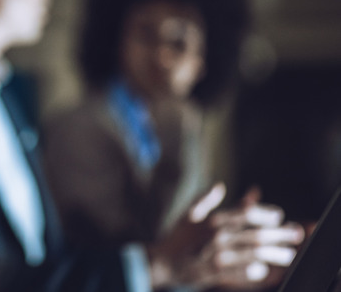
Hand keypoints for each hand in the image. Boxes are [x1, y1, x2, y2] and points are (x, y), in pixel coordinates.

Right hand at [149, 183, 304, 289]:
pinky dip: (258, 270)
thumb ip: (207, 199)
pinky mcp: (218, 273)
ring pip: (256, 253)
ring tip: (288, 254)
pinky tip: (266, 269)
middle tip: (296, 234)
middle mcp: (218, 236)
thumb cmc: (178, 238)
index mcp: (213, 220)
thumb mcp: (190, 214)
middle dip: (281, 234)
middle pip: (257, 233)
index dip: (268, 214)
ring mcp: (218, 256)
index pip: (248, 213)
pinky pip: (245, 272)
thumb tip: (220, 185)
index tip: (279, 216)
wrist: (163, 263)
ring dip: (276, 254)